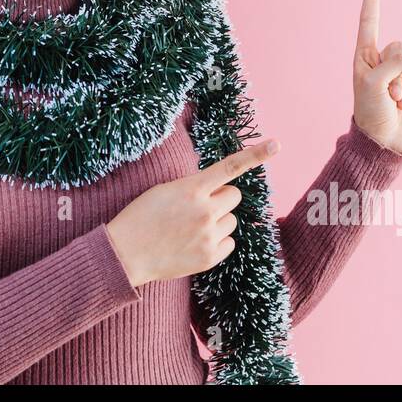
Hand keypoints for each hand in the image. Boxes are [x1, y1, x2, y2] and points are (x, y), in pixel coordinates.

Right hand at [105, 139, 279, 288]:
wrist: (126, 254)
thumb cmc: (140, 217)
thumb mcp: (163, 190)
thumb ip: (193, 187)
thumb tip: (217, 190)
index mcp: (192, 189)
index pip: (229, 167)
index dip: (255, 154)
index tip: (276, 144)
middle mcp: (205, 210)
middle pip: (234, 196)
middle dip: (221, 198)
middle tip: (197, 207)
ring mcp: (209, 235)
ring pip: (232, 220)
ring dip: (218, 221)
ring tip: (190, 228)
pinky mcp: (211, 257)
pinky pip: (229, 242)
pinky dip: (217, 241)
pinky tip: (195, 243)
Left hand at [352, 0, 401, 154]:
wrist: (386, 140)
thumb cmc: (371, 112)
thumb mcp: (373, 84)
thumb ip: (394, 63)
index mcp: (365, 54)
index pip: (370, 20)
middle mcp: (384, 58)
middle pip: (399, 45)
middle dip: (396, 71)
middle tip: (386, 94)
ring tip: (396, 101)